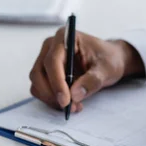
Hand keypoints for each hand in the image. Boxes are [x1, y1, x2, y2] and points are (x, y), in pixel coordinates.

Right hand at [29, 29, 144, 111]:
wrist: (108, 60)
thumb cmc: (108, 59)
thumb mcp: (107, 69)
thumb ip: (92, 81)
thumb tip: (74, 95)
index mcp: (65, 38)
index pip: (52, 61)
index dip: (57, 82)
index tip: (65, 100)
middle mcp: (50, 47)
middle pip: (39, 73)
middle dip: (52, 93)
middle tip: (69, 107)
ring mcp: (44, 60)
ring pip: (37, 83)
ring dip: (51, 98)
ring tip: (73, 106)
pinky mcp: (44, 73)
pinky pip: (40, 89)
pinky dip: (51, 99)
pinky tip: (68, 103)